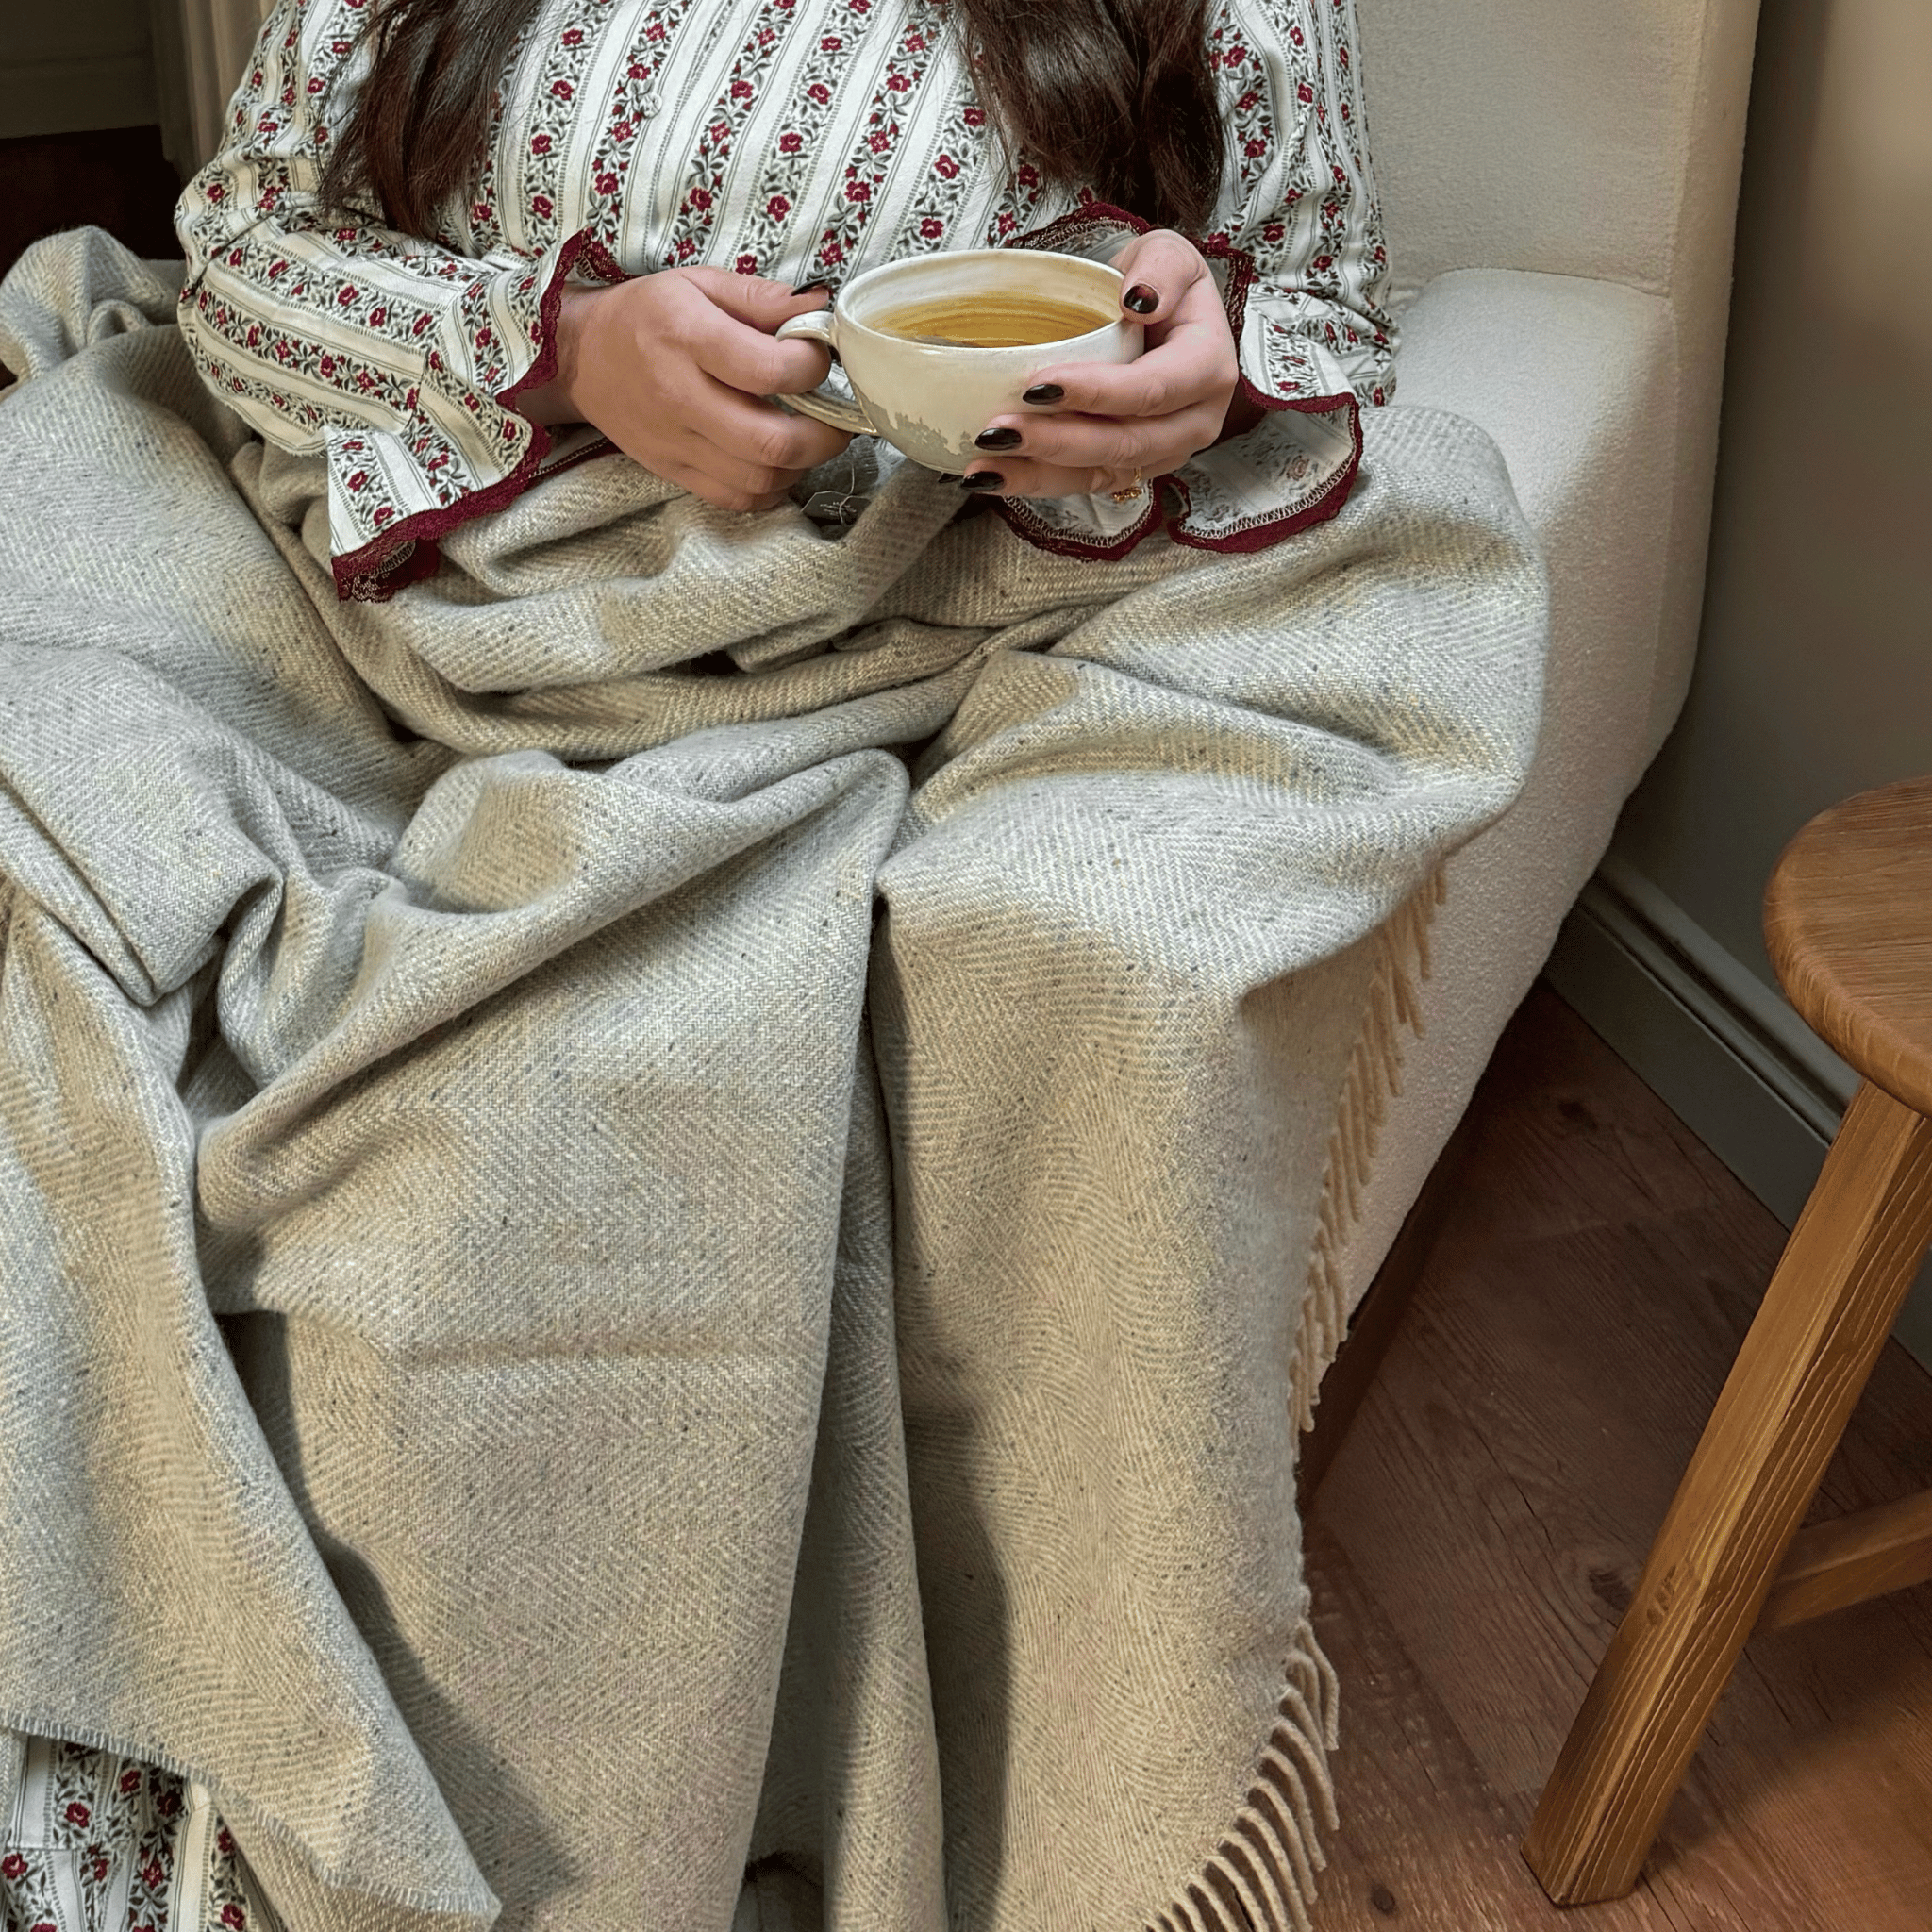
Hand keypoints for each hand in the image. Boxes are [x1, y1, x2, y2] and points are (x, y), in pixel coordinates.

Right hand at [519, 270, 852, 512]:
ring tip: (808, 437)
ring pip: (760, 478)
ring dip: (801, 464)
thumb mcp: (699, 284)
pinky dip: (771, 487)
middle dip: (824, 434)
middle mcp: (680, 396)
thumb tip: (822, 305)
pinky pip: (737, 498)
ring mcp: (676, 443)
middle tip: (836, 417)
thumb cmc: (645, 315)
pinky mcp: (674, 472)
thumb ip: (761, 297)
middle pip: (772, 441)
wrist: (579, 358)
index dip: (812, 367)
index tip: (819, 357)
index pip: (769, 370)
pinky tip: (775, 460)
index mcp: (688, 337)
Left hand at [959, 230, 1240, 500]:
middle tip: (999, 430)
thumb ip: (1160, 267)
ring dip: (1037, 473)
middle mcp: (1194, 422)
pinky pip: (1083, 483)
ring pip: (1101, 473)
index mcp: (1208, 368)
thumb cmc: (1161, 285)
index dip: (1097, 392)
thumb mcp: (1168, 254)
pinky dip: (1036, 482)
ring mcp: (1163, 453)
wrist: (1158, 317)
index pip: (1153, 389)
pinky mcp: (1131, 468)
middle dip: (1058, 441)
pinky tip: (993, 476)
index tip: (1039, 383)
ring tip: (983, 465)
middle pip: (1125, 443)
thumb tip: (1139, 300)